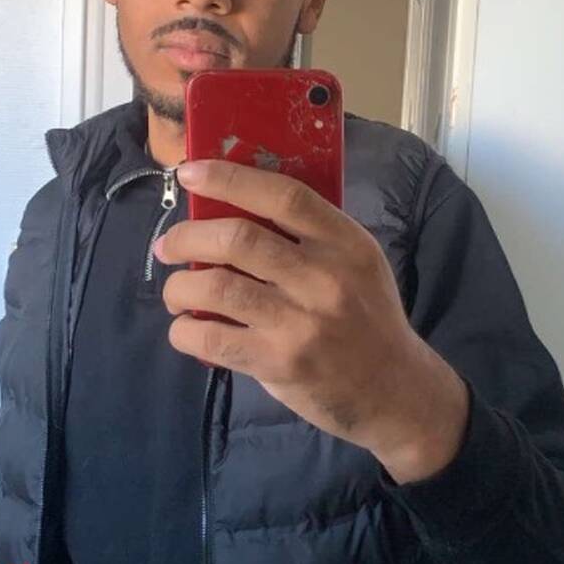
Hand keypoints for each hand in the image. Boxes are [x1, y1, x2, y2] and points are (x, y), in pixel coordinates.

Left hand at [154, 159, 468, 475]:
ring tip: (176, 293)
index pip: (284, 196)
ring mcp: (301, 322)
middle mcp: (324, 278)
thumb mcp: (359, 265)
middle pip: (238, 238)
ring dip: (179, 287)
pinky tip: (187, 329)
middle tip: (168, 246)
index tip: (190, 174)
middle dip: (186, 237)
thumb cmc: (368, 319)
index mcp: (346, 243)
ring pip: (216, 287)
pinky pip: (212, 337)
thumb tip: (236, 210)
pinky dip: (185, 330)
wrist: (395, 390)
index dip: (230, 178)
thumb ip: (312, 238)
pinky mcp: (280, 362)